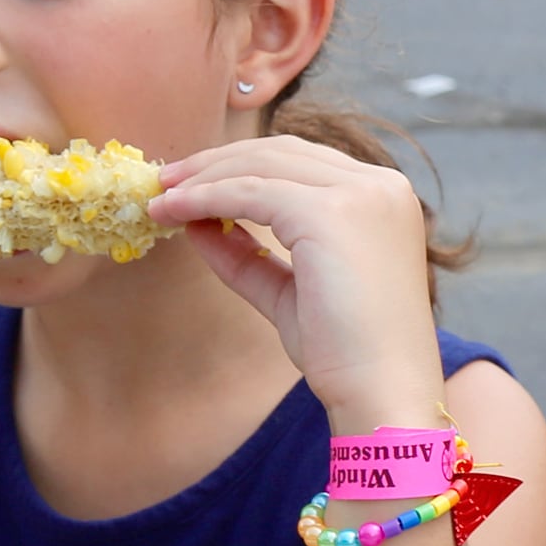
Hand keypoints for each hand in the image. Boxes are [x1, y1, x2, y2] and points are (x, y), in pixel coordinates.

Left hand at [148, 136, 444, 429]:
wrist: (381, 393)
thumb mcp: (291, 292)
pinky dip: (206, 198)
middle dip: (216, 162)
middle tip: (165, 182)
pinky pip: (250, 192)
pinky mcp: (331, 214)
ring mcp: (360, 195)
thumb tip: (197, 224)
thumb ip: (251, 255)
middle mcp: (381, 186)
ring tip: (161, 198)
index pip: (302, 162)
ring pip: (262, 165)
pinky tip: (175, 212)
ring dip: (203, 177)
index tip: (191, 184)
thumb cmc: (346, 354)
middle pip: (281, 152)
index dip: (241, 166)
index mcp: (384, 198)